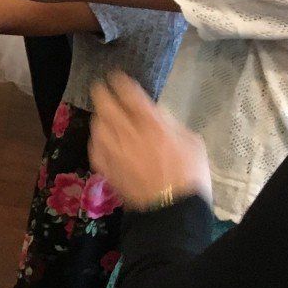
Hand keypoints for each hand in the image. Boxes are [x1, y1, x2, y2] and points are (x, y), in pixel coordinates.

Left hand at [88, 75, 212, 210]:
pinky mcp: (108, 171)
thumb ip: (172, 125)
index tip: (116, 76)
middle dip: (101, 94)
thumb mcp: (192, 143)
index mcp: (153, 126)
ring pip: (98, 127)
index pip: (131, 97)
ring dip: (99, 117)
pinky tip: (100, 139)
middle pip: (108, 108)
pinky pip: (95, 150)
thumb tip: (158, 115)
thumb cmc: (191, 176)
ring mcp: (115, 154)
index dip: (121, 84)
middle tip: (99, 88)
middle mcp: (130, 136)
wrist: (174, 211)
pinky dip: (96, 140)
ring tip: (101, 113)